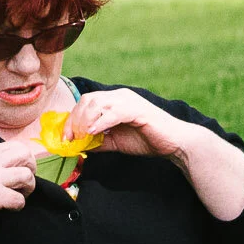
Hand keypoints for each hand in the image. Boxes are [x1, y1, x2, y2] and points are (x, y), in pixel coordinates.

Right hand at [0, 139, 37, 234]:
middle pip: (25, 154)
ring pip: (26, 175)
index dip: (26, 159)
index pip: (16, 145)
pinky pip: (19, 199)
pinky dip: (18, 206)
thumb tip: (16, 164)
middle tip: (24, 184)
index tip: (22, 171)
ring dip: (28, 188)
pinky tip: (10, 208)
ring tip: (19, 196)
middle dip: (32, 170)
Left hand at [65, 87, 195, 161]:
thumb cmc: (149, 141)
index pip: (86, 102)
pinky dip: (101, 122)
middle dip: (75, 119)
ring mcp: (129, 101)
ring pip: (97, 103)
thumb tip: (79, 146)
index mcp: (115, 100)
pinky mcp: (137, 110)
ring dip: (85, 120)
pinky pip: (113, 113)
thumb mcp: (117, 142)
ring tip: (82, 136)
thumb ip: (99, 142)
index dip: (72, 118)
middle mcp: (120, 96)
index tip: (66, 137)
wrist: (176, 143)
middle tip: (72, 138)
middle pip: (88, 100)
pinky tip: (94, 132)